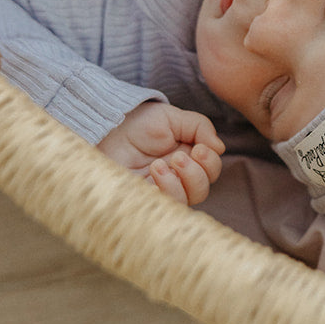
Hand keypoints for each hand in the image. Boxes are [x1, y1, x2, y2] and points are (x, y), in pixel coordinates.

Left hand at [97, 101, 224, 204]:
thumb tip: (219, 147)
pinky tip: (154, 172)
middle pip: (202, 189)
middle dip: (197, 173)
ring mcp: (160, 190)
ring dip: (180, 182)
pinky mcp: (144, 199)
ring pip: (186, 201)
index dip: (210, 161)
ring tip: (160, 164)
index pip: (210, 170)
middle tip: (179, 157)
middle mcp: (176, 177)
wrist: (105, 128)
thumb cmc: (137, 123)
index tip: (199, 148)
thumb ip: (199, 127)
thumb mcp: (172, 117)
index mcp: (187, 157)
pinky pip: (165, 206)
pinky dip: (166, 189)